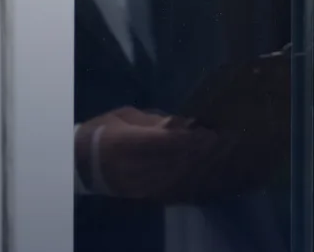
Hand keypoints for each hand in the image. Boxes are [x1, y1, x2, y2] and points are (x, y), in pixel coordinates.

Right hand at [75, 106, 281, 200]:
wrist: (79, 165)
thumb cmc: (104, 132)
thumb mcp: (127, 117)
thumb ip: (158, 123)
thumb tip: (189, 123)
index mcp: (128, 144)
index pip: (169, 143)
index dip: (195, 139)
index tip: (216, 132)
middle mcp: (137, 169)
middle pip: (181, 162)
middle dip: (209, 152)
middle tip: (234, 141)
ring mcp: (142, 187)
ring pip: (184, 179)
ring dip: (209, 168)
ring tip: (231, 155)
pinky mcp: (148, 197)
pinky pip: (179, 192)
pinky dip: (201, 183)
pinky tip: (218, 175)